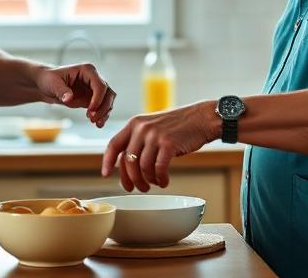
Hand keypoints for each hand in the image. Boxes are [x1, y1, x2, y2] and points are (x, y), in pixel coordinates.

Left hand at [34, 63, 115, 127]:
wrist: (46, 85)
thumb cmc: (50, 80)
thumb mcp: (53, 84)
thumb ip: (62, 91)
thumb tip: (69, 98)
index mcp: (87, 70)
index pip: (100, 85)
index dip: (98, 98)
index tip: (90, 110)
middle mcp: (94, 78)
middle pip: (108, 93)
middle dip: (103, 107)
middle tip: (93, 119)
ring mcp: (94, 89)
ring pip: (108, 101)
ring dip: (105, 113)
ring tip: (96, 123)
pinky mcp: (93, 99)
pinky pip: (102, 108)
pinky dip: (102, 116)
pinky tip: (98, 124)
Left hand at [102, 101, 218, 191]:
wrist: (201, 118)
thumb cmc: (178, 126)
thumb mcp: (152, 127)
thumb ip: (138, 142)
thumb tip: (125, 167)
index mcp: (134, 124)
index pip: (113, 144)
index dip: (107, 161)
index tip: (106, 174)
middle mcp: (141, 128)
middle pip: (128, 162)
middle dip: (132, 179)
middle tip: (139, 188)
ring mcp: (155, 135)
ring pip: (142, 167)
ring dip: (147, 181)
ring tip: (154, 184)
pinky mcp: (168, 144)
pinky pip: (158, 168)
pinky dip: (160, 179)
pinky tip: (164, 181)